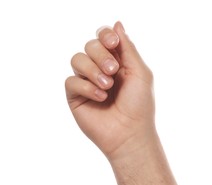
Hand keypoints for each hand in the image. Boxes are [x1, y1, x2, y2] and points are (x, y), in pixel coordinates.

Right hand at [65, 22, 155, 160]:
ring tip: (107, 86)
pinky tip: (100, 98)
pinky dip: (86, 87)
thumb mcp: (140, 72)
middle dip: (101, 55)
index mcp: (117, 62)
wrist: (129, 133)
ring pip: (77, 59)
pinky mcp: (75, 97)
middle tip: (113, 71)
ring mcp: (87, 83)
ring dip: (93, 70)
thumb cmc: (139, 105)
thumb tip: (117, 24)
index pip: (103, 38)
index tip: (113, 43)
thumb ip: (128, 48)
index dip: (105, 35)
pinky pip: (71, 81)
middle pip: (90, 45)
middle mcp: (100, 70)